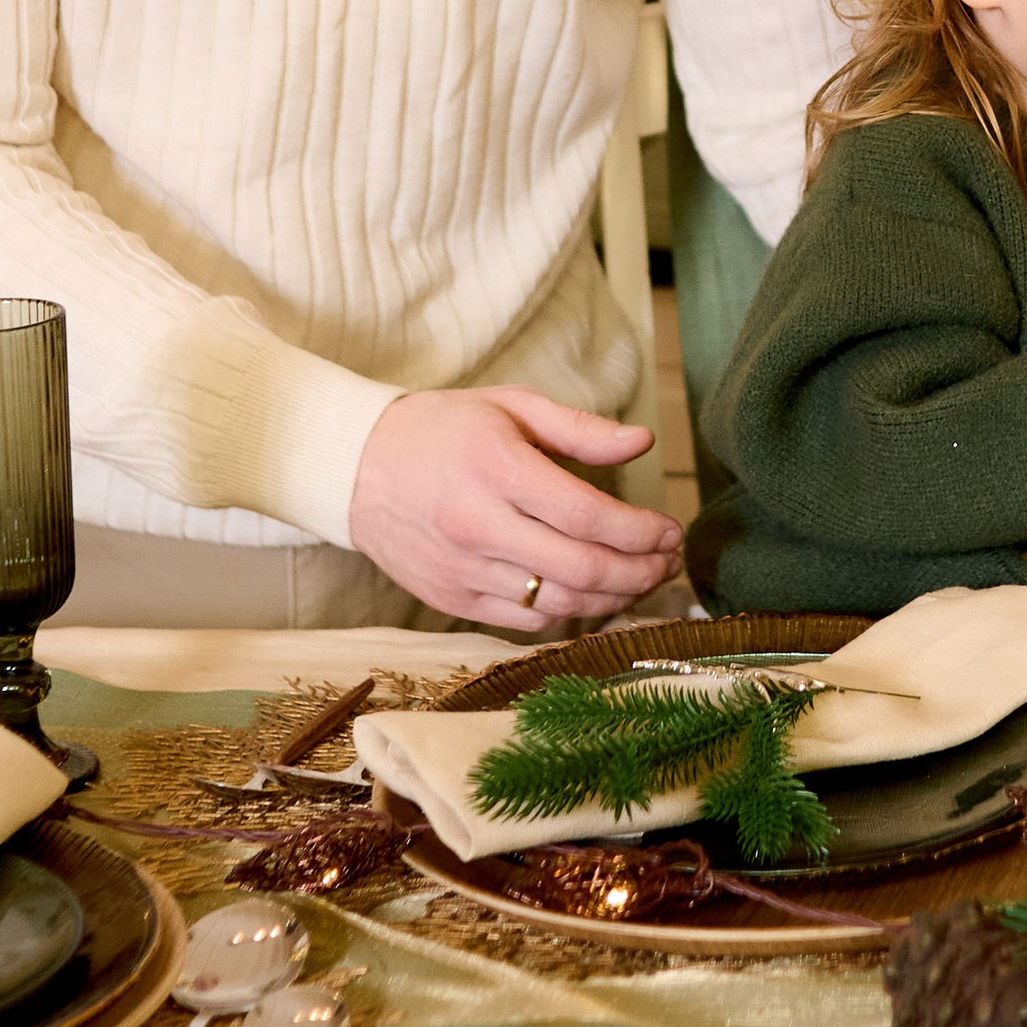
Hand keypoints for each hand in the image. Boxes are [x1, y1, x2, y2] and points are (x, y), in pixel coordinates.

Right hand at [348, 387, 683, 633]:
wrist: (357, 468)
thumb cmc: (444, 429)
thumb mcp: (511, 407)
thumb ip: (580, 429)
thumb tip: (642, 442)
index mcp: (496, 468)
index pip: (586, 515)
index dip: (641, 531)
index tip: (670, 529)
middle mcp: (477, 524)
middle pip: (580, 569)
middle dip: (640, 572)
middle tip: (668, 561)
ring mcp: (462, 568)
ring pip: (559, 602)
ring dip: (614, 598)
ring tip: (641, 579)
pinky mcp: (450, 598)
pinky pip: (526, 620)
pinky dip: (569, 612)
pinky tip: (591, 593)